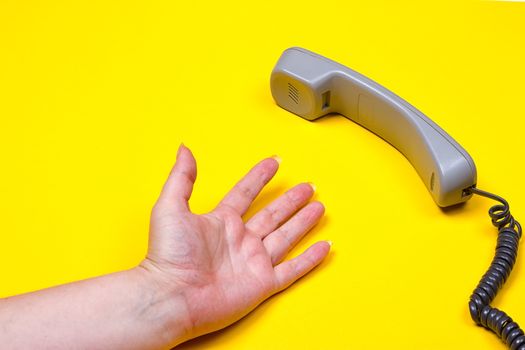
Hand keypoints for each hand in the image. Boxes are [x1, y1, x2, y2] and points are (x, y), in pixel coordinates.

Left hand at [141, 144, 330, 343]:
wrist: (172, 297)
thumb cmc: (168, 255)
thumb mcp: (170, 208)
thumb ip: (181, 178)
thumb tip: (184, 149)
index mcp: (221, 222)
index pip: (246, 193)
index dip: (260, 177)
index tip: (274, 162)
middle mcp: (240, 240)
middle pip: (272, 214)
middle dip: (291, 200)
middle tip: (308, 186)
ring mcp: (253, 261)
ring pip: (286, 237)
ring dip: (303, 222)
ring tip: (319, 208)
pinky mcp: (262, 284)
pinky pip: (292, 269)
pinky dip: (309, 259)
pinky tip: (324, 247)